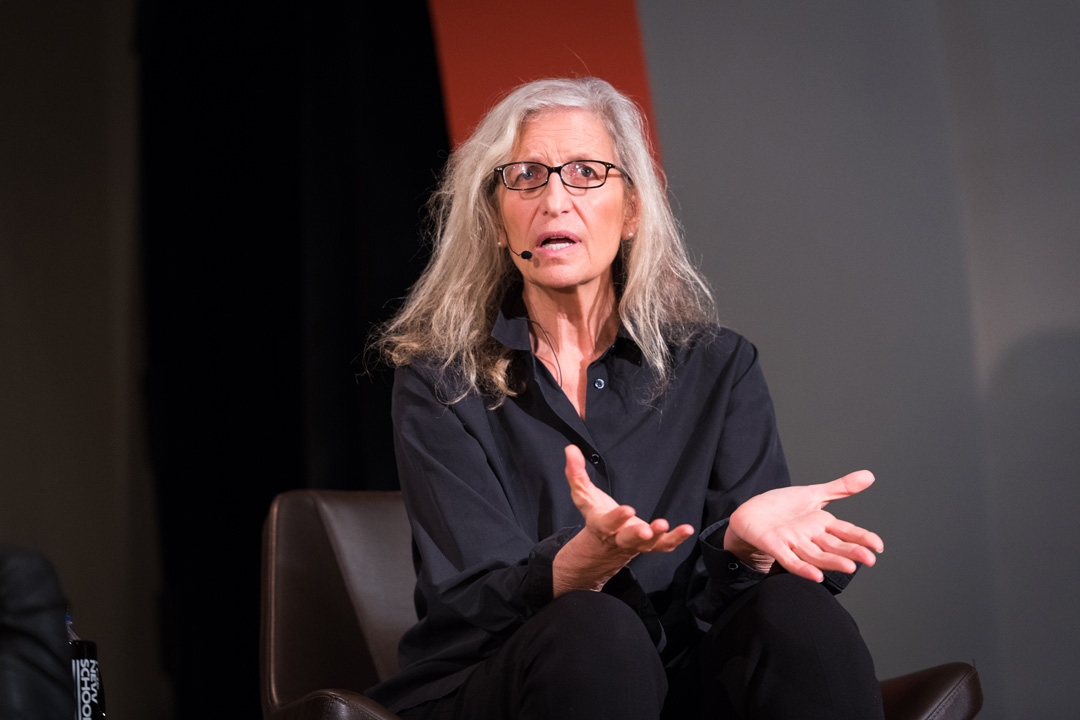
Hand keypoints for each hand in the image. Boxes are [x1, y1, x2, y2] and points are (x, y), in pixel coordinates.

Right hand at [553, 445, 694, 594]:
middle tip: (647, 530)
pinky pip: (664, 545)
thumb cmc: (595, 516)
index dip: (617, 517)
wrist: (603, 546)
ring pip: (648, 544)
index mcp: (602, 525)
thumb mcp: (583, 496)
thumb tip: (571, 450)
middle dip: (637, 534)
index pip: (608, 522)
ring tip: (666, 525)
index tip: (627, 510)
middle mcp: (619, 537)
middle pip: (628, 539)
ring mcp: (636, 543)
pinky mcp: (650, 545)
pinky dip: (676, 539)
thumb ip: (576, 473)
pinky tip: (687, 529)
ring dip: (659, 536)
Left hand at [724, 471, 883, 581]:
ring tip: (849, 567)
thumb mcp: (812, 495)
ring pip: (816, 555)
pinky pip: (790, 560)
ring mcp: (793, 543)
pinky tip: (815, 576)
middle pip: (834, 546)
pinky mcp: (775, 545)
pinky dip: (803, 568)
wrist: (749, 514)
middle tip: (870, 559)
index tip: (879, 546)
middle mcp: (810, 537)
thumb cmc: (782, 508)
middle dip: (852, 552)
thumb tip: (869, 476)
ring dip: (832, 562)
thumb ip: (840, 489)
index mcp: (822, 525)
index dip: (862, 538)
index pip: (847, 532)